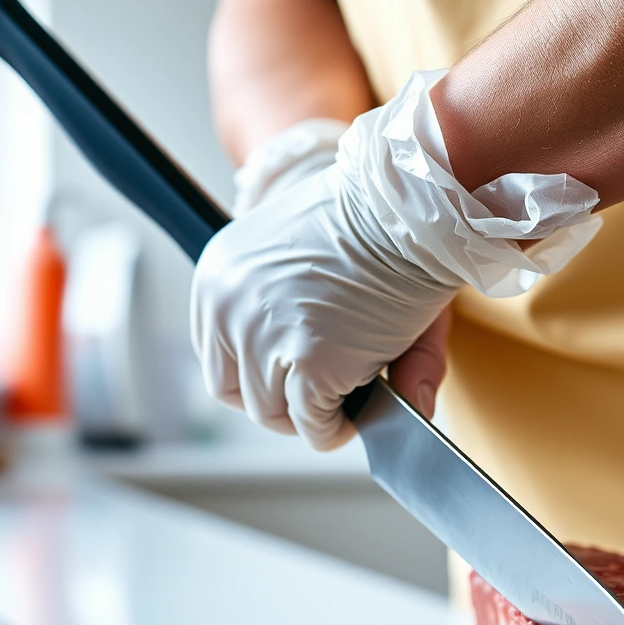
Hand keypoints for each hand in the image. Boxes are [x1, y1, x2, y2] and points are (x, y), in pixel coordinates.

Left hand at [191, 70, 602, 449]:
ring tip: (349, 390)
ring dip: (312, 416)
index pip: (217, 358)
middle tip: (324, 392)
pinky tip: (362, 407)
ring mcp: (265, 337)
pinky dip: (339, 428)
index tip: (291, 380)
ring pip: (274, 415)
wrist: (405, 196)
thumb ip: (339, 336)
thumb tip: (407, 403)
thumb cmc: (369, 226)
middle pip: (237, 393)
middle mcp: (227, 309)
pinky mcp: (309, 362)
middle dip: (281, 402)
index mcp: (216, 279)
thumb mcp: (327, 271)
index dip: (257, 378)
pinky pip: (316, 425)